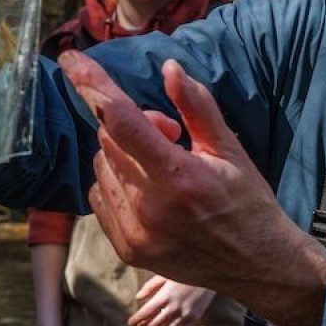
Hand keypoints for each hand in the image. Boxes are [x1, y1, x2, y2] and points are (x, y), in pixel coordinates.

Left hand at [58, 51, 325, 325]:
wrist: (255, 266)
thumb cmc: (247, 202)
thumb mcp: (230, 150)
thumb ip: (197, 106)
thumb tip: (169, 67)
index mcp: (178, 176)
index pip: (122, 120)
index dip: (92, 85)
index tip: (70, 58)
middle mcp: (150, 206)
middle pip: (110, 139)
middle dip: (133, 125)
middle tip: (171, 134)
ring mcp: (134, 231)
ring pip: (102, 166)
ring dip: (122, 154)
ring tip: (162, 168)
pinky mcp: (126, 248)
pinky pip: (99, 196)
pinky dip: (115, 182)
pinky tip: (147, 190)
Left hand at [128, 276, 215, 325]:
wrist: (209, 273)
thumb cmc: (184, 271)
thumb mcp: (166, 274)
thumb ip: (150, 286)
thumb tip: (138, 297)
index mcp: (166, 294)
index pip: (147, 312)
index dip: (136, 319)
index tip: (130, 322)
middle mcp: (175, 306)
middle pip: (155, 324)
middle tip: (140, 325)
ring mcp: (185, 314)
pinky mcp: (194, 318)